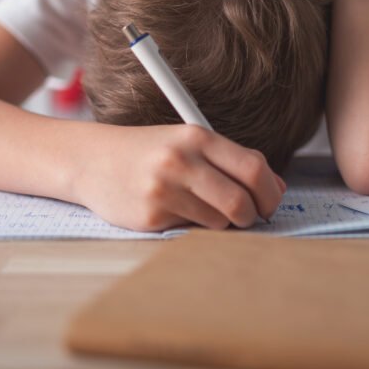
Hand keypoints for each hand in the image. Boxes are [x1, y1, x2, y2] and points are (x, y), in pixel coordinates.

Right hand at [69, 124, 285, 231]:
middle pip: (241, 200)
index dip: (270, 191)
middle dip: (251, 215)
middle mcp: (181, 160)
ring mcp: (164, 189)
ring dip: (219, 221)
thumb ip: (231, 161)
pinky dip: (191, 225)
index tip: (269, 202)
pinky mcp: (150, 215)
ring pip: (219, 221)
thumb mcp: (189, 144)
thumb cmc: (147, 152)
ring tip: (197, 206)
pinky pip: (191, 231)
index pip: (253, 167)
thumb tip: (276, 187)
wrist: (92, 160)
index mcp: (197, 137)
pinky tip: (171, 210)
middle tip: (246, 216)